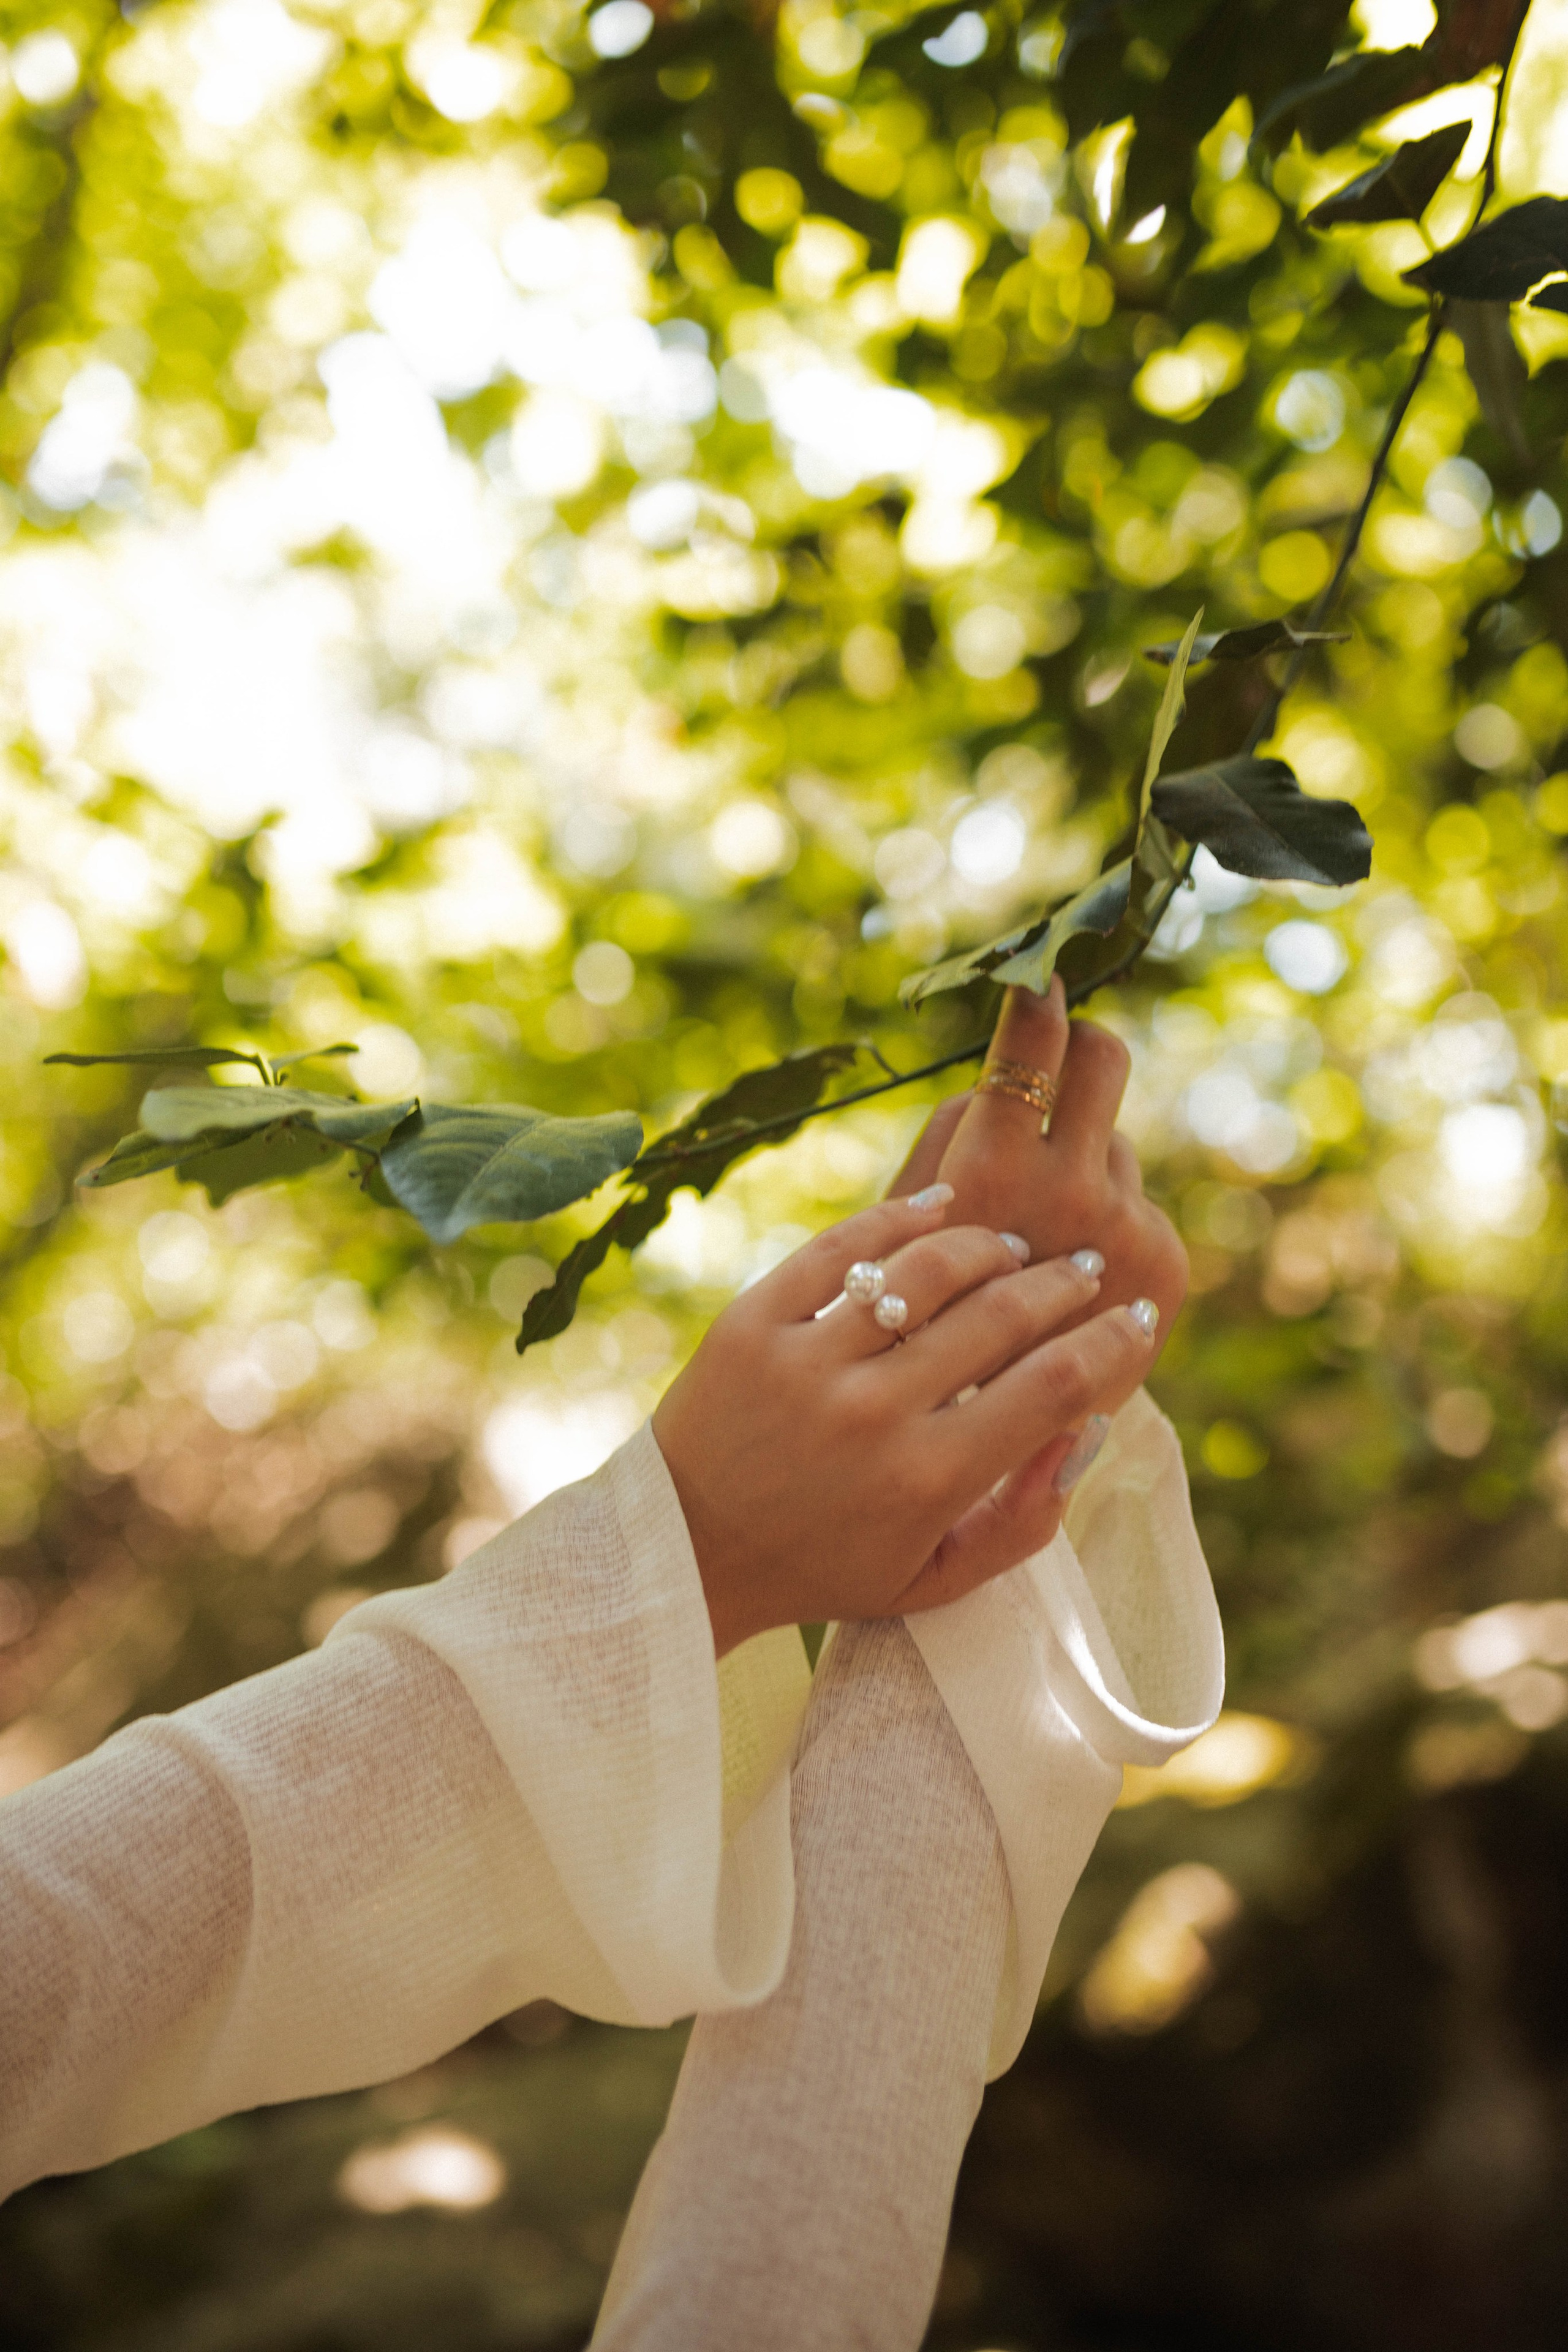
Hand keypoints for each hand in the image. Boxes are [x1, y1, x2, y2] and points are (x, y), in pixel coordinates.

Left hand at [652, 1189, 1161, 1656]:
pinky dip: (904, 1217)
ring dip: (991, 1245)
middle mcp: (871, 1415)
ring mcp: (807, 1361)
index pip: (1055, 1386)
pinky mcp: (753, 1321)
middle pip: (1004, 1315)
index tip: (1135, 1318)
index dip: (1114, 1342)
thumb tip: (1087, 1434)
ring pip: (929, 1268)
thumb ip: (1023, 1524)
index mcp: (926, 1481)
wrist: (685, 1550)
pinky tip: (944, 1208)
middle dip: (1066, 1281)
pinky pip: (843, 1247)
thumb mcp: (932, 1580)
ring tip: (1015, 1247)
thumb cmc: (822, 1566)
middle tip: (1088, 1267)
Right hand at [891, 979, 1186, 1418]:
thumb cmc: (926, 1322)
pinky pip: (1134, 1201)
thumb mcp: (909, 1225)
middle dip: (1080, 1047)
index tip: (1041, 977)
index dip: (1038, 1001)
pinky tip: (1073, 1277)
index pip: (1033, 1049)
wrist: (996, 1444)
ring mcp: (1129, 1231)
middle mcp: (1073, 1195)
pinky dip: (1104, 1223)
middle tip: (1059, 1053)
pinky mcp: (1168, 1267)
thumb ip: (952, 1136)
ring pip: (1112, 1145)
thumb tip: (1010, 1063)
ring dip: (1081, 1165)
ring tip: (1041, 1237)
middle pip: (1102, 1060)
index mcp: (992, 1178)